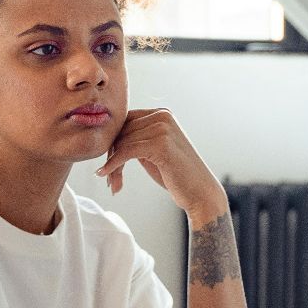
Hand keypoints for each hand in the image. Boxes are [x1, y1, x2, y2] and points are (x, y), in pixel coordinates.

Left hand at [93, 108, 224, 217]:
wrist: (201, 193)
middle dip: (111, 156)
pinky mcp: (161, 144)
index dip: (112, 143)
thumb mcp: (153, 150)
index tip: (108, 164)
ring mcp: (163, 128)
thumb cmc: (177, 175)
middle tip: (109, 179)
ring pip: (121, 143)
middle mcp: (162, 116)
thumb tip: (108, 138)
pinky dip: (113, 165)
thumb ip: (137, 139)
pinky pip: (126, 152)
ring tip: (113, 184)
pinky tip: (106, 176)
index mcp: (162, 114)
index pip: (124, 121)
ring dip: (113, 166)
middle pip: (121, 131)